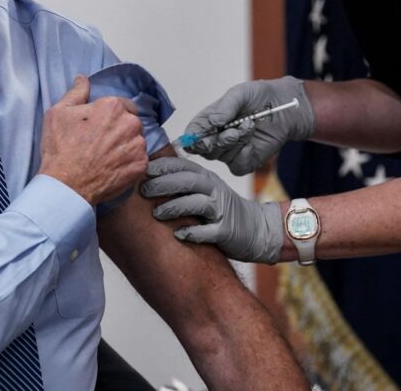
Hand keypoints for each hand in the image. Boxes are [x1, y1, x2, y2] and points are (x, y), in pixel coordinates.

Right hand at [40, 75, 147, 204]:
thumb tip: (83, 79)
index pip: (121, 104)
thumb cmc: (60, 148)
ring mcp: (138, 146)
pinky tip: (112, 167)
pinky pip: (139, 160)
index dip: (109, 115)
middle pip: (130, 122)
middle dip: (119, 129)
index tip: (99, 126)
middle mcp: (130, 123)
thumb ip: (76, 92)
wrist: (66, 185)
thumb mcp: (59, 112)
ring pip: (136, 141)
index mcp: (113, 106)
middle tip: (101, 142)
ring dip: (125, 146)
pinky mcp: (141, 166)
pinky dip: (129, 163)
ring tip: (106, 157)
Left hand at [140, 157, 282, 263]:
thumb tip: (146, 180)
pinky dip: (193, 232)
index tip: (142, 169)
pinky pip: (208, 231)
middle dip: (163, 184)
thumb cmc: (221, 210)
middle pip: (188, 181)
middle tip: (143, 191)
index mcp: (206, 179)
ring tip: (156, 213)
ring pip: (197, 203)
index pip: (183, 166)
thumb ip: (182, 184)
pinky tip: (178, 235)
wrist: (257, 229)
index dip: (163, 166)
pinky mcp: (226, 231)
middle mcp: (214, 190)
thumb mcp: (205, 191)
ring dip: (174, 207)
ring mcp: (221, 210)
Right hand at [185, 76, 313, 173]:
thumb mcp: (240, 94)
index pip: (191, 135)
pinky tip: (252, 142)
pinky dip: (244, 154)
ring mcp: (228, 152)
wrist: (284, 108)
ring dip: (236, 142)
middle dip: (218, 141)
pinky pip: (236, 166)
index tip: (201, 136)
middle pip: (203, 150)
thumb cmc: (259, 97)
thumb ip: (225, 107)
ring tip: (250, 126)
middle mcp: (214, 138)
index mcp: (207, 121)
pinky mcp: (244, 162)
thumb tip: (213, 122)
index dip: (192, 138)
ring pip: (220, 156)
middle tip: (234, 130)